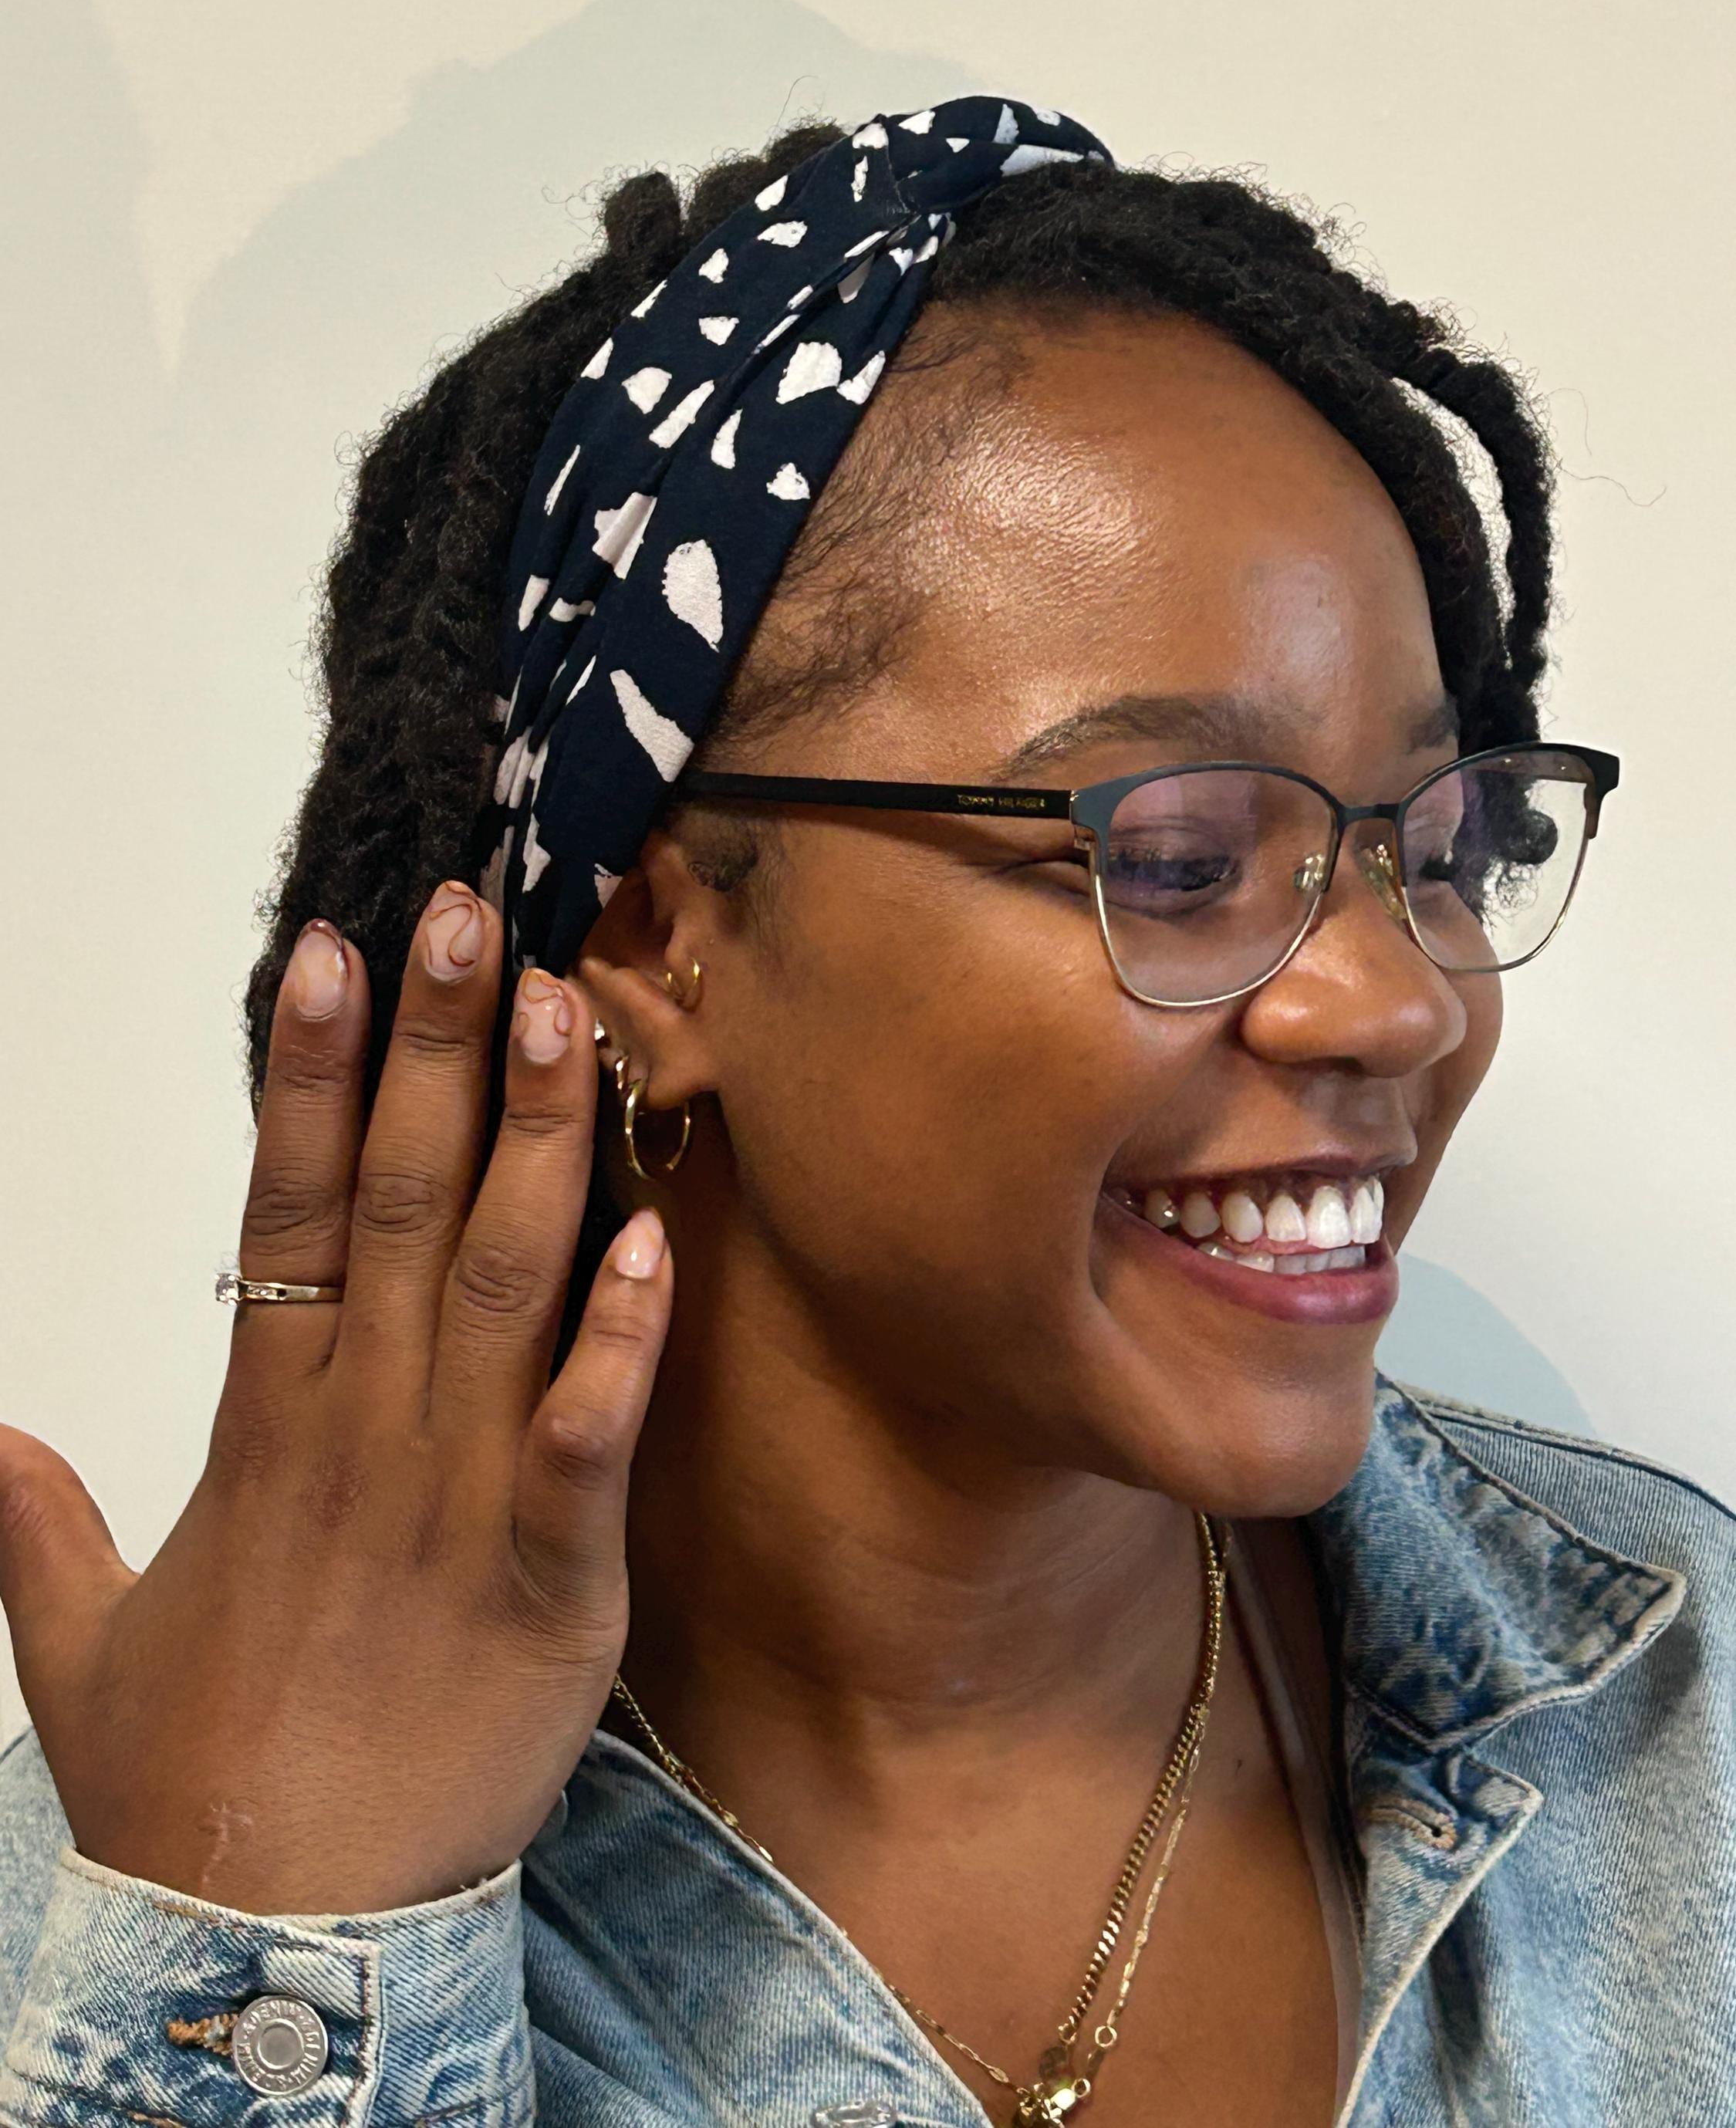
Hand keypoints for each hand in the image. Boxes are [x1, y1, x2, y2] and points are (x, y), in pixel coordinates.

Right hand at [0, 883, 669, 1913]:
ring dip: (535, 1142)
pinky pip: (588, 1444)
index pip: (280, 1208)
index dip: (306, 1074)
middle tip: (472, 914)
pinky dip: (620, 1343)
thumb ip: (39, 1529)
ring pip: (496, 1284)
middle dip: (435, 1051)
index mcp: (266, 1429)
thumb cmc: (189, 1788)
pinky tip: (655, 1238)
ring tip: (567, 1010)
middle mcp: (361, 1434)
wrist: (263, 1949)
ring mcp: (456, 1500)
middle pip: (396, 1203)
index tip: (328, 953)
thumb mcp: (79, 1645)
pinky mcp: (550, 1586)